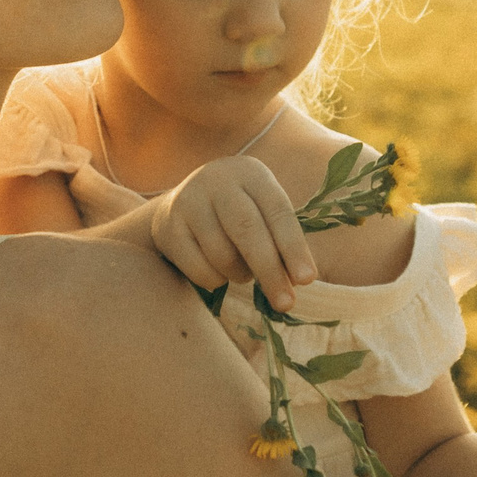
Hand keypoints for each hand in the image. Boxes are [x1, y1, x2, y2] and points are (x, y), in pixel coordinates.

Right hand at [148, 156, 317, 311]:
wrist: (179, 205)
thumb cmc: (236, 213)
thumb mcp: (261, 211)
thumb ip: (279, 240)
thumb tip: (296, 281)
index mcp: (251, 173)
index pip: (278, 211)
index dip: (293, 247)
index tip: (307, 280)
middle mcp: (218, 180)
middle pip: (248, 230)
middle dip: (270, 271)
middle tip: (286, 303)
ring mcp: (189, 200)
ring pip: (222, 253)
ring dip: (240, 274)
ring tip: (244, 273)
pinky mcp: (168, 226)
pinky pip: (199, 268)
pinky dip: (215, 280)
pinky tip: (219, 272)